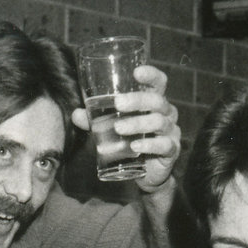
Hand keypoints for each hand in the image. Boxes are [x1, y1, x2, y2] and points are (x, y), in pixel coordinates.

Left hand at [71, 64, 180, 193]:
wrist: (146, 175)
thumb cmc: (132, 143)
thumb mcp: (114, 130)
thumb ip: (96, 121)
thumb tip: (76, 114)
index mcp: (155, 103)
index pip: (159, 83)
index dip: (151, 75)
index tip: (136, 73)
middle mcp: (167, 113)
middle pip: (157, 100)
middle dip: (137, 100)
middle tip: (118, 104)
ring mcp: (171, 131)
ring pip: (159, 122)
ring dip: (138, 123)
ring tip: (119, 128)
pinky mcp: (172, 151)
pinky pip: (164, 145)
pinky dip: (149, 145)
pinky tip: (135, 146)